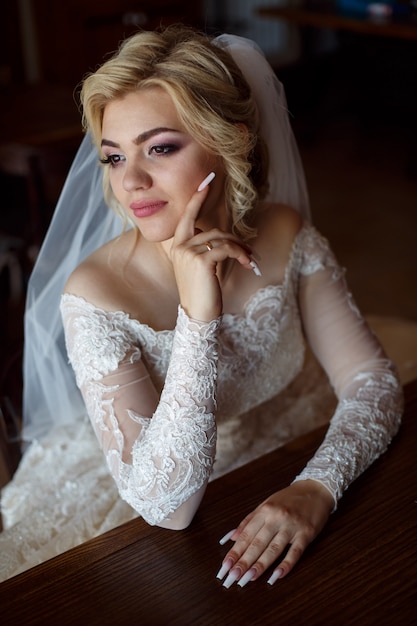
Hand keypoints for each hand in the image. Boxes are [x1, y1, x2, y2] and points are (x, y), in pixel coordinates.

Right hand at [170, 173, 255, 321]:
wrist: (197, 315)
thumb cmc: (201, 292)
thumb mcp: (199, 268)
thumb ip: (203, 249)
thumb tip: (222, 238)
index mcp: (178, 247)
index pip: (187, 217)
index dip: (197, 198)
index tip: (207, 181)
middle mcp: (180, 247)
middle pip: (214, 231)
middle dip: (234, 239)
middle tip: (249, 250)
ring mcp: (188, 252)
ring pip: (222, 239)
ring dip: (240, 249)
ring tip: (249, 260)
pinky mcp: (201, 260)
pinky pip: (226, 248)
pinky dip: (240, 254)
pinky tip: (246, 263)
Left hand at [216, 480, 333, 587]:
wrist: (315, 490)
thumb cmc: (288, 499)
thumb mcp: (266, 504)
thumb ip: (249, 521)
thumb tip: (231, 537)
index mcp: (264, 511)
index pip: (246, 535)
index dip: (234, 551)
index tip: (225, 566)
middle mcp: (276, 517)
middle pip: (257, 543)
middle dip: (244, 561)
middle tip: (232, 577)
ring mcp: (292, 526)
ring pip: (274, 548)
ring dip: (260, 565)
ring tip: (248, 578)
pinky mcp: (306, 533)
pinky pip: (295, 552)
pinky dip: (286, 564)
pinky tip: (277, 576)